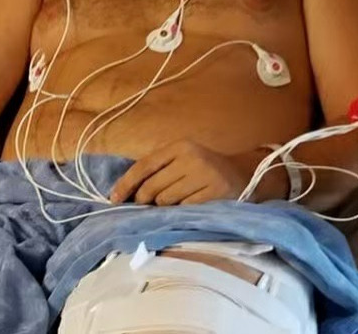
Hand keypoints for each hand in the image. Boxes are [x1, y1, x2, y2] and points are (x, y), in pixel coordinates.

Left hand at [109, 140, 261, 205]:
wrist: (243, 174)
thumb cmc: (203, 169)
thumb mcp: (181, 159)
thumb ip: (157, 170)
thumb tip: (126, 192)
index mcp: (178, 146)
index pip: (143, 166)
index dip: (126, 184)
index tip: (114, 199)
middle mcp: (191, 157)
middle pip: (151, 187)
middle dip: (144, 200)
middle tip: (146, 206)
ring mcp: (204, 175)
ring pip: (166, 200)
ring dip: (165, 206)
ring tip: (175, 202)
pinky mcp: (215, 193)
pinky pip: (184, 209)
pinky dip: (182, 211)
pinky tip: (189, 206)